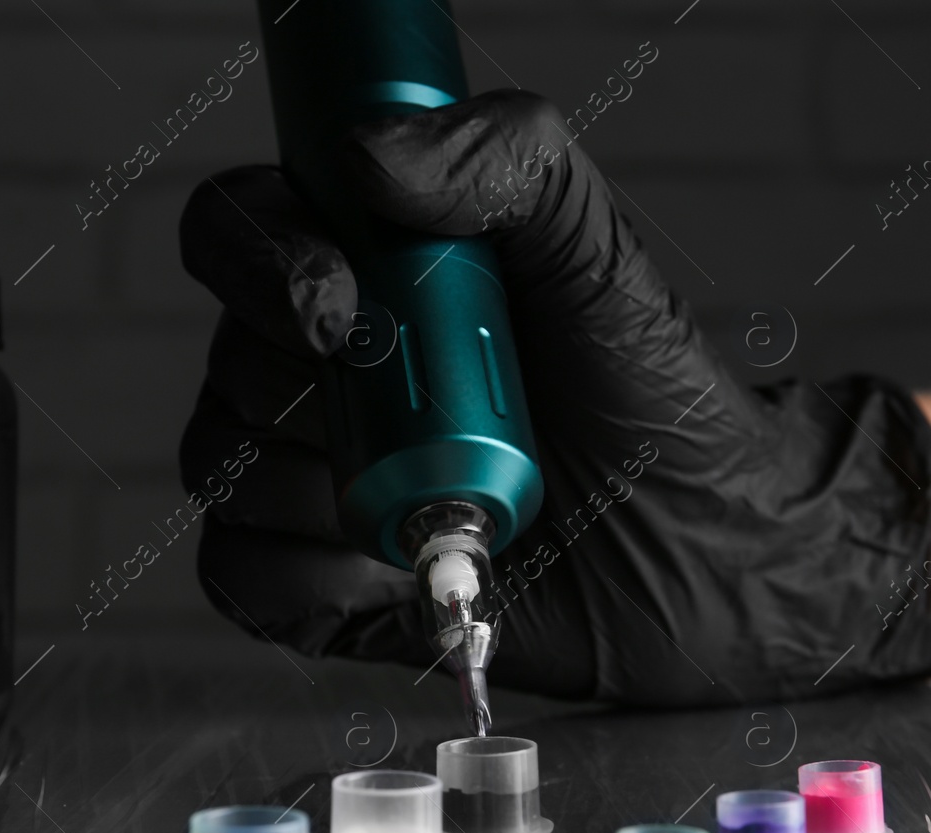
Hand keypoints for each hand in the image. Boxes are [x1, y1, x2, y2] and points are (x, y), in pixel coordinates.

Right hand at [178, 90, 930, 706]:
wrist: (706, 555)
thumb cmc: (656, 402)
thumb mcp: (602, 263)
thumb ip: (514, 167)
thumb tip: (371, 151)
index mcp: (373, 277)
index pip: (242, 233)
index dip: (259, 259)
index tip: (339, 300)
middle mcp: (330, 373)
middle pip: (232, 357)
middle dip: (311, 392)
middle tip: (420, 424)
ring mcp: (320, 479)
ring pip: (223, 468)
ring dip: (316, 489)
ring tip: (432, 506)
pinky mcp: (326, 583)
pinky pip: (244, 576)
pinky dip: (304, 578)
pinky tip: (392, 572)